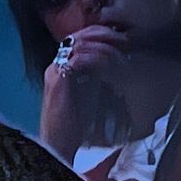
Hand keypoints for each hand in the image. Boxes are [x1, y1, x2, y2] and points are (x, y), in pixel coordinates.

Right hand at [40, 25, 129, 164]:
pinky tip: (112, 63)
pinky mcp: (58, 79)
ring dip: (105, 47)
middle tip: (124, 39)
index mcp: (64, 67)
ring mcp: (56, 70)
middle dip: (106, 35)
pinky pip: (79, 59)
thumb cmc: (75, 127)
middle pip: (81, 36)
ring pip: (81, 45)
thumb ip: (101, 81)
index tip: (123, 39)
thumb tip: (122, 69)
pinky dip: (98, 59)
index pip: (82, 38)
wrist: (58, 145)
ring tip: (121, 51)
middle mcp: (57, 65)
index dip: (103, 35)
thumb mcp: (92, 98)